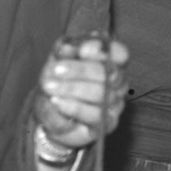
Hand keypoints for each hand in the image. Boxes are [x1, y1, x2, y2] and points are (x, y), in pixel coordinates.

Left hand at [35, 33, 130, 152]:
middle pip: (109, 73)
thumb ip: (64, 51)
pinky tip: (58, 102)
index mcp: (110, 62)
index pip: (120, 54)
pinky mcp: (107, 124)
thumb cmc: (58, 83)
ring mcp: (115, 104)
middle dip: (81, 70)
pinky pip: (95, 115)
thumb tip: (68, 47)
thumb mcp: (56, 61)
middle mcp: (117, 82)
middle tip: (56, 70)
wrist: (50, 113)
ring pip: (102, 95)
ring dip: (73, 89)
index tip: (82, 51)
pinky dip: (74, 107)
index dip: (104, 51)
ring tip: (50, 87)